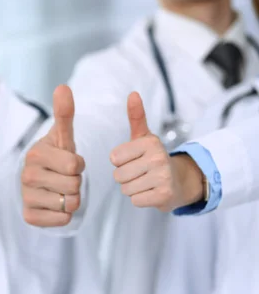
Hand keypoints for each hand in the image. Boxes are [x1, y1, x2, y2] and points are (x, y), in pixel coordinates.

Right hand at [21, 85, 84, 226]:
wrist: (41, 183)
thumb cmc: (56, 158)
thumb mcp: (63, 137)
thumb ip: (64, 114)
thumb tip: (63, 87)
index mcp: (35, 154)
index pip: (75, 165)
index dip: (78, 165)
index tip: (68, 163)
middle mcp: (26, 175)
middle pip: (74, 186)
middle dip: (76, 183)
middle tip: (64, 178)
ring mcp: (26, 197)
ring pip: (70, 204)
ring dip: (73, 199)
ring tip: (61, 190)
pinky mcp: (29, 216)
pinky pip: (62, 220)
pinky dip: (64, 214)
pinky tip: (55, 204)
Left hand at [110, 92, 203, 211]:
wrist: (179, 181)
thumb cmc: (153, 158)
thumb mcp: (144, 136)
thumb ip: (136, 116)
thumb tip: (132, 93)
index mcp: (150, 143)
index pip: (114, 157)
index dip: (120, 161)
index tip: (133, 159)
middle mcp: (158, 158)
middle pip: (118, 175)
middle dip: (125, 177)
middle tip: (140, 173)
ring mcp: (163, 178)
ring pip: (125, 188)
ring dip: (132, 188)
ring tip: (145, 182)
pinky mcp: (164, 195)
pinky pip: (135, 200)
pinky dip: (140, 199)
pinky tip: (151, 192)